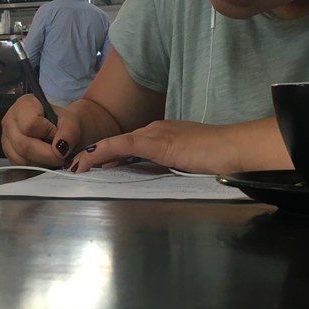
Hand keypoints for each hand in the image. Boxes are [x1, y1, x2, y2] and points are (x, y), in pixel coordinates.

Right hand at [1, 94, 80, 166]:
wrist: (60, 130)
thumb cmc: (62, 122)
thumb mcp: (71, 121)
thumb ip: (69, 132)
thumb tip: (59, 150)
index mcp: (24, 105)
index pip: (31, 124)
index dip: (48, 133)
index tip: (58, 133)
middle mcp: (10, 120)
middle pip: (23, 145)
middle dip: (47, 155)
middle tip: (62, 155)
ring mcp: (6, 138)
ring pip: (21, 159)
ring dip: (42, 163)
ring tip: (53, 155)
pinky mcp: (8, 154)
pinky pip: (20, 166)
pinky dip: (35, 167)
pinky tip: (44, 160)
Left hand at [68, 120, 241, 174]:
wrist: (233, 147)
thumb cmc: (218, 159)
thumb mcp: (188, 164)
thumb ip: (170, 168)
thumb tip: (155, 179)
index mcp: (162, 135)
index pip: (128, 145)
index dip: (108, 155)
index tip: (92, 167)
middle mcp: (155, 130)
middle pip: (118, 144)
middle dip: (96, 156)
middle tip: (76, 169)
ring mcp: (155, 133)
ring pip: (116, 144)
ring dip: (93, 156)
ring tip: (75, 168)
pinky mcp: (156, 142)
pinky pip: (122, 146)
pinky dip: (101, 153)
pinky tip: (87, 162)